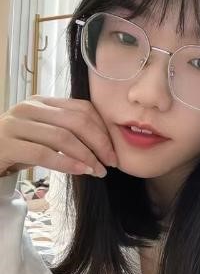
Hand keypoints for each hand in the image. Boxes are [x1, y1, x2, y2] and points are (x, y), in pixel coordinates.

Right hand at [0, 95, 117, 177]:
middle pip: (76, 121)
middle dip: (99, 143)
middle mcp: (29, 108)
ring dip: (86, 156)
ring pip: (63, 137)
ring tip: (98, 171)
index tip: (114, 150)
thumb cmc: (16, 149)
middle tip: (111, 162)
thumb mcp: (42, 136)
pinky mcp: (7, 144)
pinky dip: (66, 163)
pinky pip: (44, 153)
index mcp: (41, 102)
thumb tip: (103, 143)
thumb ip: (65, 132)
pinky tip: (81, 171)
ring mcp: (16, 124)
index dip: (102, 129)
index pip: (82, 109)